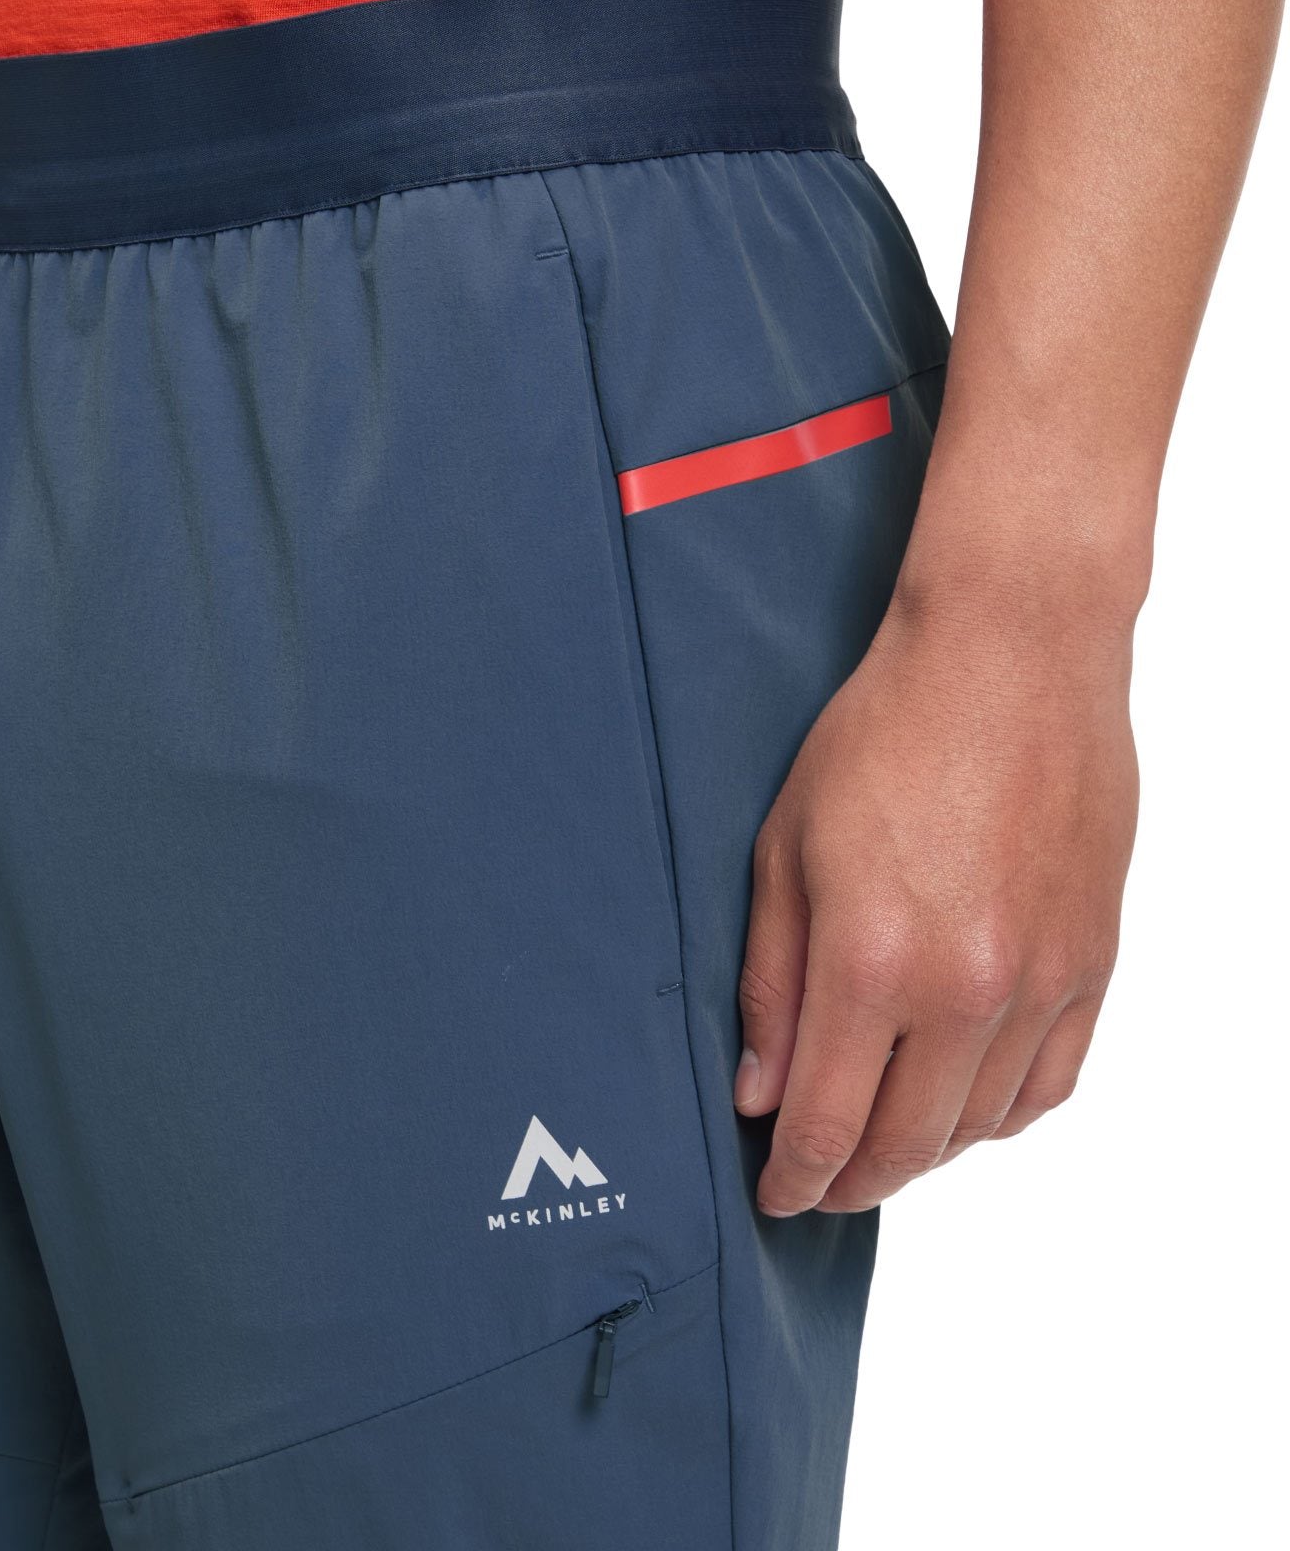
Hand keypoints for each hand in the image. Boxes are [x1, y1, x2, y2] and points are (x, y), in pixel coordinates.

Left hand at [733, 585, 1138, 1216]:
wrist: (1011, 656)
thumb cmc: (882, 735)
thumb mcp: (785, 850)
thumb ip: (771, 984)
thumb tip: (760, 1092)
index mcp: (870, 961)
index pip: (825, 1124)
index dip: (795, 1179)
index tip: (774, 1197)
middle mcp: (963, 990)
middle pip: (904, 1144)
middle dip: (850, 1181)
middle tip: (818, 1183)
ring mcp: (1040, 981)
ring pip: (980, 1127)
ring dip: (922, 1152)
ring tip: (880, 1142)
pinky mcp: (1092, 962)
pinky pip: (1049, 1084)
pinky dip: (998, 1116)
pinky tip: (959, 1105)